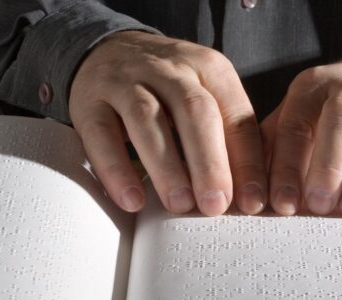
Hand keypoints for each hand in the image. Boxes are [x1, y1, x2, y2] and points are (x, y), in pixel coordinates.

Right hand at [69, 31, 266, 215]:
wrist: (108, 52)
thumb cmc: (166, 88)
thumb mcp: (204, 95)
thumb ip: (227, 136)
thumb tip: (248, 195)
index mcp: (208, 68)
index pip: (235, 115)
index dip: (247, 161)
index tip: (252, 202)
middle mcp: (168, 70)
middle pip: (193, 111)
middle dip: (208, 162)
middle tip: (215, 206)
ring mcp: (124, 82)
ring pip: (146, 119)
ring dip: (166, 166)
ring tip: (180, 204)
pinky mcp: (89, 103)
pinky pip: (101, 135)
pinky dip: (117, 169)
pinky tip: (132, 200)